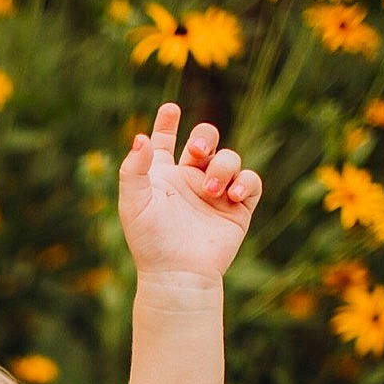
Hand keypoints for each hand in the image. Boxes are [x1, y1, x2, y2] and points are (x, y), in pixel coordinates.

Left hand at [117, 102, 261, 285]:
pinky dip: (245, 181)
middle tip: (197, 151)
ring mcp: (215, 192)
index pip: (167, 140)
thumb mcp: (133, 203)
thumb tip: (140, 138)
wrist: (177, 274)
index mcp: (163, 175)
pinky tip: (231, 194)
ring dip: (222, 166)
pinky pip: (250, 181)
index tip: (171, 108)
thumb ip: (133, 169)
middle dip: (205, 136)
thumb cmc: (149, 242)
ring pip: (229, 158)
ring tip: (212, 189)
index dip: (168, 122)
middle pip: (206, 140)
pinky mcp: (237, 208)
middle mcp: (190, 180)